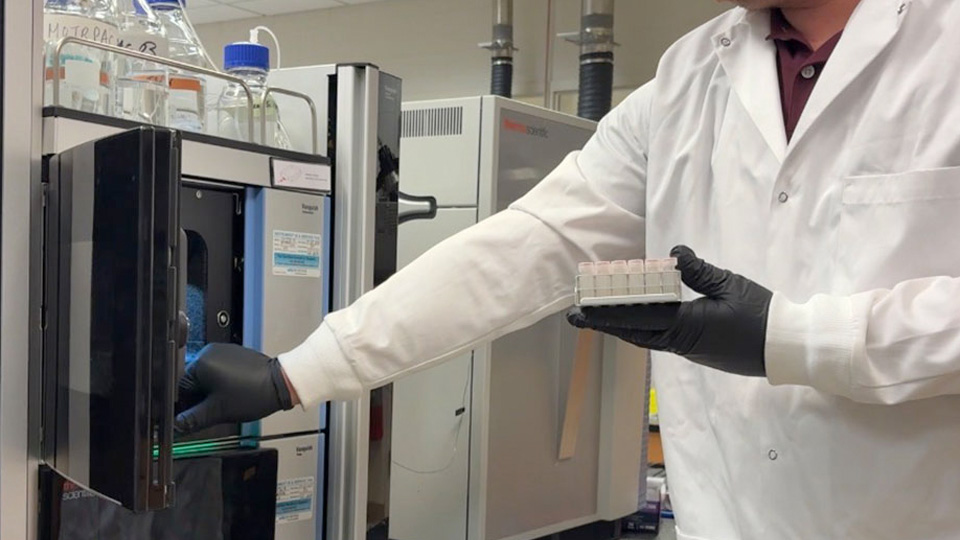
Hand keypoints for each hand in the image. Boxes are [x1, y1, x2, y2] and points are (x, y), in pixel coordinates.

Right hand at [175, 343, 295, 433]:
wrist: (280, 383)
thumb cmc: (253, 393)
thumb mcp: (217, 412)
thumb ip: (192, 419)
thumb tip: (176, 425)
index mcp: (201, 363)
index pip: (181, 388)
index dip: (186, 406)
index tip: (192, 417)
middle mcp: (210, 352)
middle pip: (193, 382)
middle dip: (200, 399)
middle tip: (213, 410)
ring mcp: (223, 351)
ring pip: (207, 378)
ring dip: (211, 392)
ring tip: (226, 401)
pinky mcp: (235, 355)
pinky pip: (220, 371)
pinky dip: (222, 384)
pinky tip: (233, 393)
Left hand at [567, 245, 771, 375]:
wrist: (786, 348)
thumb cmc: (762, 315)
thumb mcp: (730, 284)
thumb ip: (698, 270)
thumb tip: (672, 253)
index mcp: (686, 325)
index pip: (637, 318)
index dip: (607, 313)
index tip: (582, 310)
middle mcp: (681, 342)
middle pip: (634, 332)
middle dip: (604, 323)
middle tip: (577, 316)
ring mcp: (689, 349)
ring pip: (646, 337)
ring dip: (621, 326)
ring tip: (599, 316)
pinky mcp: (697, 350)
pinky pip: (661, 339)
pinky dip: (642, 329)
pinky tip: (636, 320)